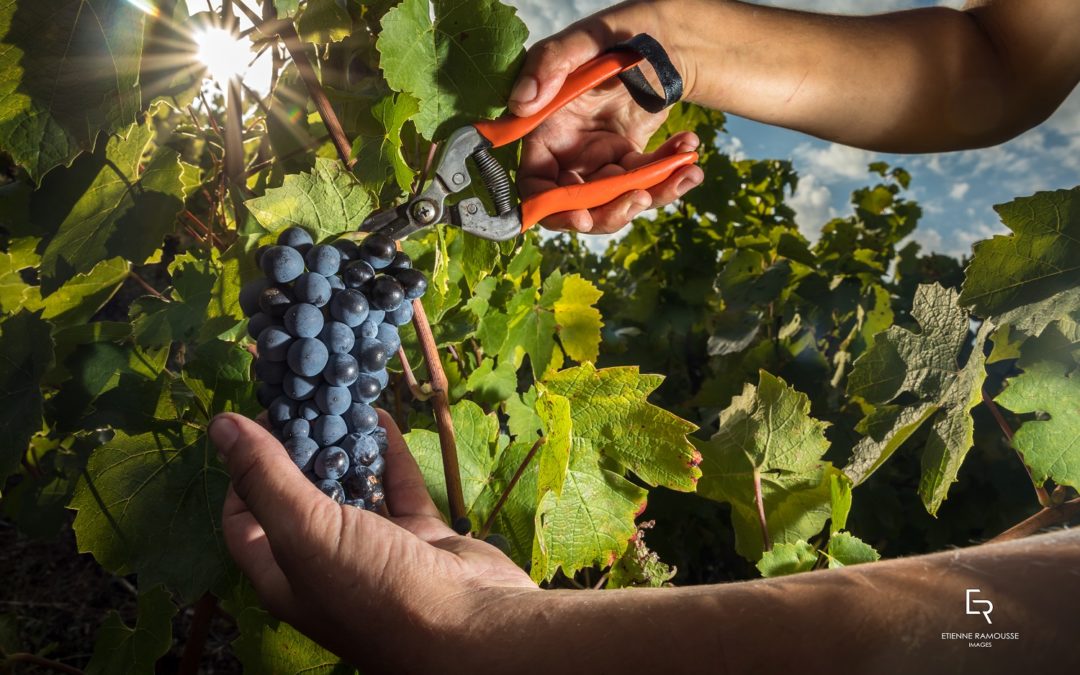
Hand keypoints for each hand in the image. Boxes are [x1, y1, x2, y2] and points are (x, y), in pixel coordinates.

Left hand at [211, 410, 536, 670]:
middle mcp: (325, 563)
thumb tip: (219, 425)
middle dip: (297, 450)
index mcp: (284, 575)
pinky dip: (388, 452)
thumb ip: (264, 477)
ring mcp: (375, 548)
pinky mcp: (419, 535)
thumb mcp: (305, 532)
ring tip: (336, 397)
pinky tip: (379, 415)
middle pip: (299, 497)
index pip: (244, 519)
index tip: (256, 422)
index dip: (242, 472)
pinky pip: (398, 485)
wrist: (472, 629)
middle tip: (300, 399)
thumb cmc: (375, 591)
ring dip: (344, 445)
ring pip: (351, 487)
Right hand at [509, 0, 703, 233]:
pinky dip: (672, 175)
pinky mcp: (630, 161)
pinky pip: (646, 183)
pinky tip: (689, 150)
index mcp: (546, 131)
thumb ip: (549, 64)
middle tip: (642, 197)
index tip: (582, 217)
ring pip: (617, 202)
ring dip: (653, 194)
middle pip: (577, 206)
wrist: (667, 38)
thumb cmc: (622, 33)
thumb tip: (522, 102)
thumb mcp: (586, 40)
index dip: (552, 209)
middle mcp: (568, 152)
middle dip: (611, 211)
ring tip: (684, 170)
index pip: (535, 186)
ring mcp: (600, 160)